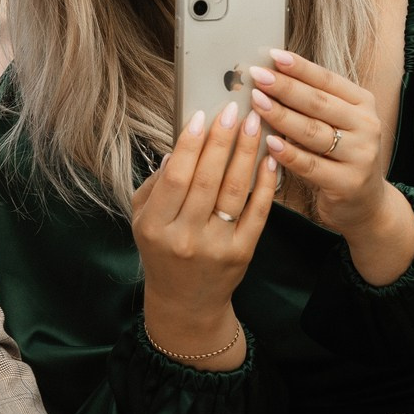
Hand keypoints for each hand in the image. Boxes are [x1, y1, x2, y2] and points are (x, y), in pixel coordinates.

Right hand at [131, 100, 274, 366]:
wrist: (185, 304)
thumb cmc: (162, 252)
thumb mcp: (142, 220)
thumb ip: (155, 185)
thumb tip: (179, 146)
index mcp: (155, 226)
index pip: (176, 176)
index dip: (190, 144)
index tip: (202, 115)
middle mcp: (185, 237)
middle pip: (207, 179)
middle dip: (223, 141)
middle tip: (234, 110)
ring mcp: (216, 246)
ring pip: (235, 191)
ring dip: (247, 154)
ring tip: (255, 124)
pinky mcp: (242, 253)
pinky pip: (257, 212)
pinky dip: (265, 183)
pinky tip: (270, 158)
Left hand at [250, 50, 413, 283]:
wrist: (367, 204)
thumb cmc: (342, 157)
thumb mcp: (337, 124)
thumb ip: (314, 103)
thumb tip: (273, 75)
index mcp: (363, 105)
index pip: (328, 80)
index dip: (300, 67)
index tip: (272, 55)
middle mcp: (366, 126)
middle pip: (319, 103)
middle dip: (285, 87)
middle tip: (257, 76)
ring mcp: (360, 156)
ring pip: (313, 132)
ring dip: (282, 116)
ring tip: (257, 102)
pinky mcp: (347, 183)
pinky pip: (311, 165)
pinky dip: (288, 153)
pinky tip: (270, 142)